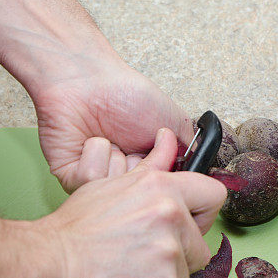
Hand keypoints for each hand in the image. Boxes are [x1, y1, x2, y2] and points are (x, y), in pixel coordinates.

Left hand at [33, 60, 195, 191]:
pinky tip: (91, 138)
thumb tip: (206, 181)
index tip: (167, 162)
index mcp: (147, 169)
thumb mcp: (174, 124)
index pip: (164, 195)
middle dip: (143, 168)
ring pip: (113, 191)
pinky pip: (88, 179)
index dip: (166, 181)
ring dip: (117, 158)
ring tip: (112, 138)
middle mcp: (124, 177)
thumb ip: (193, 154)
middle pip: (140, 199)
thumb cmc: (128, 95)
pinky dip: (95, 152)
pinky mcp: (71, 175)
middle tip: (137, 146)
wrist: (89, 78)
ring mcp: (97, 180)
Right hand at [35, 128, 226, 277]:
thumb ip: (149, 168)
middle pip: (201, 249)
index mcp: (162, 188)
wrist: (46, 265)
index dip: (204, 216)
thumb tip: (169, 140)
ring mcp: (169, 255)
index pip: (214, 196)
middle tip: (145, 260)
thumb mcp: (110, 184)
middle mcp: (171, 218)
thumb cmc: (73, 229)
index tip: (189, 226)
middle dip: (178, 260)